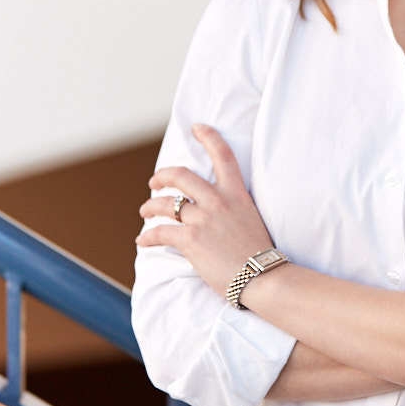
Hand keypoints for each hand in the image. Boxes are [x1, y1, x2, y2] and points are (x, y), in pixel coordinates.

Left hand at [137, 124, 272, 297]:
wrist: (262, 277)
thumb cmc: (259, 254)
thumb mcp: (251, 219)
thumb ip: (233, 208)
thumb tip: (216, 210)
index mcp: (237, 194)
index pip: (224, 156)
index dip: (209, 137)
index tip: (197, 128)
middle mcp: (219, 201)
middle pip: (182, 175)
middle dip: (163, 175)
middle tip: (154, 181)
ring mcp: (204, 219)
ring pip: (165, 204)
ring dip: (150, 207)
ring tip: (145, 211)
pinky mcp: (191, 240)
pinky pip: (160, 232)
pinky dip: (147, 237)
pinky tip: (142, 241)